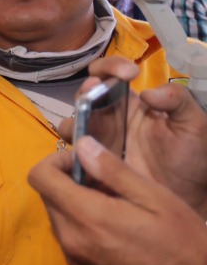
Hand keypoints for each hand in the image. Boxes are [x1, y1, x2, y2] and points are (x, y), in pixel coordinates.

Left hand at [30, 139, 206, 264]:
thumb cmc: (183, 245)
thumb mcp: (156, 199)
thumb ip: (113, 171)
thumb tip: (81, 145)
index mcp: (87, 217)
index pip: (40, 178)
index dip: (56, 161)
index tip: (83, 161)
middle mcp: (71, 240)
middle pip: (47, 197)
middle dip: (69, 182)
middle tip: (106, 183)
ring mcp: (74, 260)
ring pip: (57, 218)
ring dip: (75, 204)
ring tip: (114, 205)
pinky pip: (68, 239)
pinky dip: (81, 226)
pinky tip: (114, 228)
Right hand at [58, 58, 206, 214]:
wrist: (188, 197)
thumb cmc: (191, 158)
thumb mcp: (194, 123)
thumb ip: (178, 100)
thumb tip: (148, 92)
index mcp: (133, 104)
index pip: (112, 75)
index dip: (112, 67)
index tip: (128, 74)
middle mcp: (110, 119)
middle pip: (84, 96)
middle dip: (87, 90)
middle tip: (95, 91)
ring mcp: (98, 142)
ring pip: (72, 124)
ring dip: (75, 121)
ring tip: (85, 129)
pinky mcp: (91, 165)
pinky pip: (71, 155)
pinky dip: (71, 152)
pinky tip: (83, 155)